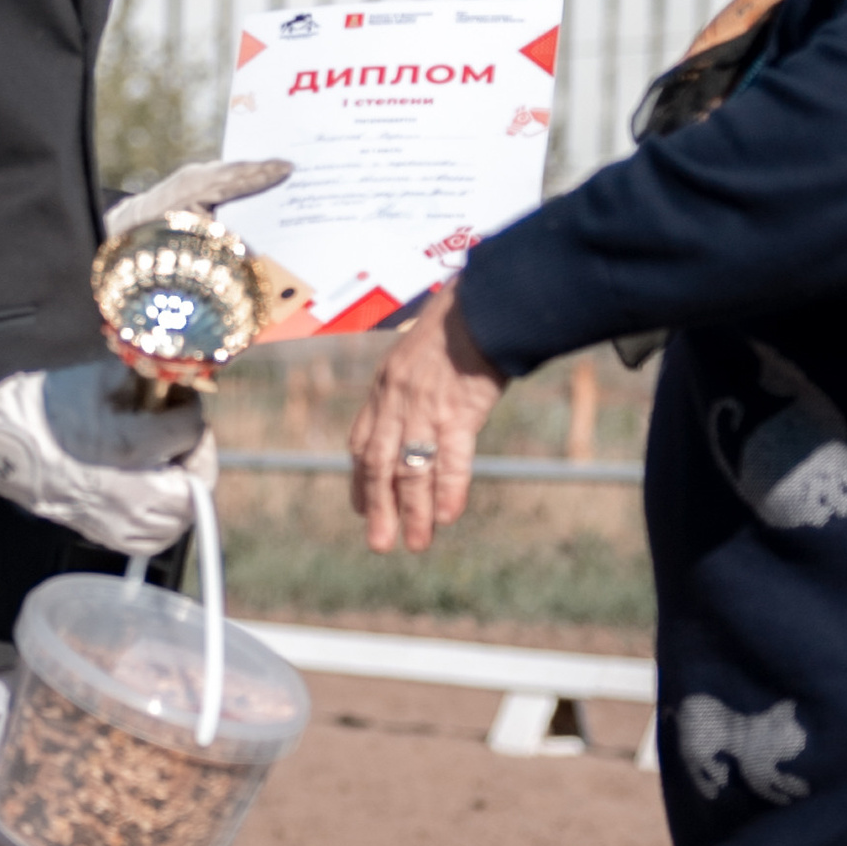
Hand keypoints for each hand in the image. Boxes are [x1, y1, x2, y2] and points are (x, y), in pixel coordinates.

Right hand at [0, 358, 215, 557]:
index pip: (190, 430)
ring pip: (183, 515)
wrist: (5, 447)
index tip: (177, 400)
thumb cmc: (46, 413)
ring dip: (184, 487)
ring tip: (168, 463)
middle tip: (180, 436)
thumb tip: (174, 376)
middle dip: (194, 454)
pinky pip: (158, 537)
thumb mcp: (99, 379)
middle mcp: (132, 492)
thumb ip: (144, 377)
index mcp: (131, 446)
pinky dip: (166, 517)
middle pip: (197, 481)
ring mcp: (122, 522)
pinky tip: (153, 492)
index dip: (188, 409)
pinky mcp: (111, 537)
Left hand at [102, 157, 293, 236]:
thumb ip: (222, 243)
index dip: (265, 175)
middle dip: (265, 168)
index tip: (288, 169)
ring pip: (229, 169)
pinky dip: (239, 174)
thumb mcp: (191, 245)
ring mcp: (191, 174)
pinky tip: (253, 177)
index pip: (238, 179)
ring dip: (253, 170)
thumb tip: (252, 251)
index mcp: (196, 190)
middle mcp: (194, 176)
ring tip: (278, 168)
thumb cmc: (157, 241)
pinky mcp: (190, 177)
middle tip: (291, 164)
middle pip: (237, 169)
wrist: (126, 229)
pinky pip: (221, 173)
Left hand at [347, 289, 504, 550]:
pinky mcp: (459, 411)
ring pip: (412, 470)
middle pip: (380, 465)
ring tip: (416, 543)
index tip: (361, 507)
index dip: (361, 479)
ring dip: (413, 512)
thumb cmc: (461, 322)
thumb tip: (419, 409)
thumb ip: (412, 385)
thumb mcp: (420, 351)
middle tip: (380, 543)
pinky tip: (447, 516)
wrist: (484, 302)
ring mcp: (426, 408)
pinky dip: (448, 490)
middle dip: (378, 508)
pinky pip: (450, 459)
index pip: (363, 443)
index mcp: (386, 386)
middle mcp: (397, 401)